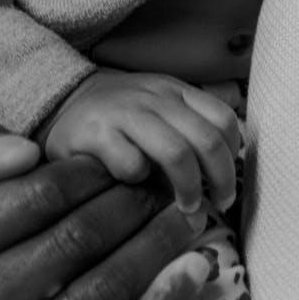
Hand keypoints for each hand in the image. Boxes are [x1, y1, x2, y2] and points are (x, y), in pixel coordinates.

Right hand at [0, 115, 207, 299]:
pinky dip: (161, 297)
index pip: (35, 198)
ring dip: (154, 248)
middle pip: (72, 244)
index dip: (88, 175)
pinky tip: (192, 267)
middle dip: (128, 206)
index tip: (121, 161)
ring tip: (184, 216)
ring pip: (101, 290)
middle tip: (163, 183)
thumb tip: (25, 151)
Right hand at [42, 69, 239, 214]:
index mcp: (175, 91)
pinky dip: (140, 182)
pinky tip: (135, 186)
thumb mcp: (161, 108)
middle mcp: (155, 98)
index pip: (223, 119)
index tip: (228, 184)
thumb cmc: (123, 116)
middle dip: (221, 180)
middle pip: (206, 139)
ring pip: (177, 152)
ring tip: (186, 207)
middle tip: (218, 205)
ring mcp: (126, 112)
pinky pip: (132, 165)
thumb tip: (230, 167)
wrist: (64, 102)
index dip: (233, 157)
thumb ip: (192, 127)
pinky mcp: (97, 133)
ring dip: (189, 188)